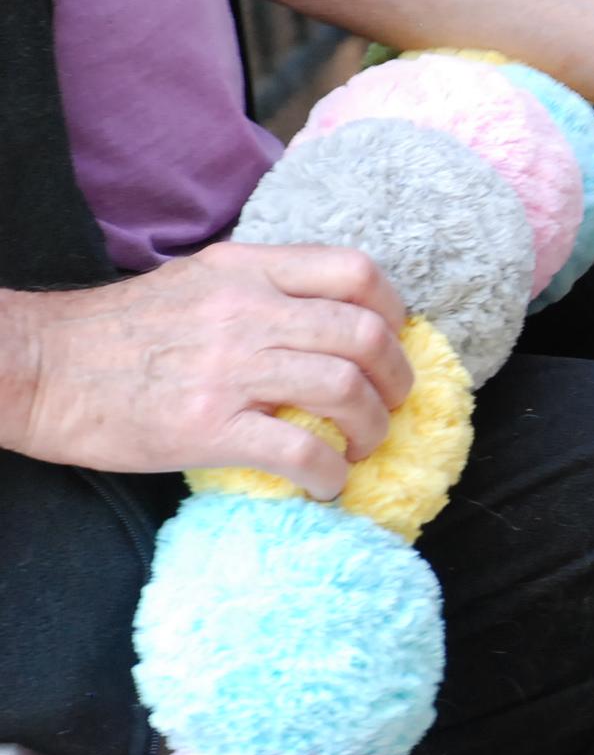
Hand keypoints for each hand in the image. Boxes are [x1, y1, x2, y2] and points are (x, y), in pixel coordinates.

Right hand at [0, 243, 414, 498]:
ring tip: (362, 447)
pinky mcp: (208, 427)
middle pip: (365, 335)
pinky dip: (330, 473)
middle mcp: (247, 312)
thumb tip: (326, 319)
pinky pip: (301, 450)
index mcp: (248, 271)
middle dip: (396, 378)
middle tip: (390, 405)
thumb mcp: (197, 282)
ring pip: (346, 389)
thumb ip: (261, 290)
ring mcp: (229, 370)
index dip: (393, 311)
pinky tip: (326, 483)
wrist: (35, 368)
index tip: (392, 343)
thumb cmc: (115, 332)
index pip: (355, 272)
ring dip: (373, 427)